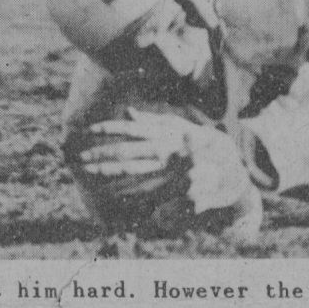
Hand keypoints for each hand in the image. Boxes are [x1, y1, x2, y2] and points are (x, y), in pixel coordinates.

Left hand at [75, 107, 194, 193]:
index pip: (131, 129)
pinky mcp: (179, 187)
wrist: (229, 167)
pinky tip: (114, 195)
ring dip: (111, 173)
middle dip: (101, 155)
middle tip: (78, 159)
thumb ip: (152, 121)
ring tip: (90, 174)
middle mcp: (165, 149)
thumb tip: (129, 113)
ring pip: (134, 171)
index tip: (87, 131)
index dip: (108, 129)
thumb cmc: (201, 144)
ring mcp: (172, 168)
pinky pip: (150, 193)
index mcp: (164, 134)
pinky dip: (131, 193)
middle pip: (126, 152)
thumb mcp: (178, 126)